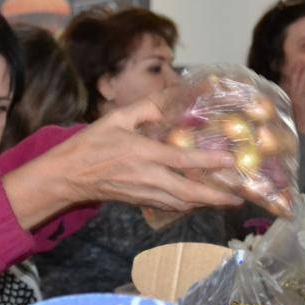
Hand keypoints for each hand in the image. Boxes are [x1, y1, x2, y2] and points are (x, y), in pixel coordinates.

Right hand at [4, 95, 241, 229]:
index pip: (182, 161)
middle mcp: (146, 177)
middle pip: (187, 193)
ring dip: (203, 204)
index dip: (208, 162)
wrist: (67, 176)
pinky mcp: (137, 201)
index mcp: (141, 154)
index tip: (230, 161)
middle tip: (236, 198)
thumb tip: (171, 98)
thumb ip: (145, 108)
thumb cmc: (89, 145)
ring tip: (223, 200)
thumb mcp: (115, 119)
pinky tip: (194, 202)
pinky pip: (167, 206)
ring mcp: (142, 192)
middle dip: (214, 197)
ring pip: (180, 204)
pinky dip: (184, 206)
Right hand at [282, 59, 304, 137]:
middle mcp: (294, 96)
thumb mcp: (299, 106)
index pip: (293, 80)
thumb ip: (297, 97)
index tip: (300, 60)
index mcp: (292, 96)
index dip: (296, 70)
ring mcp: (298, 99)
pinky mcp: (304, 104)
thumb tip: (296, 89)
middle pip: (297, 79)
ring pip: (302, 82)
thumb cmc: (302, 120)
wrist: (303, 132)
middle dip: (302, 67)